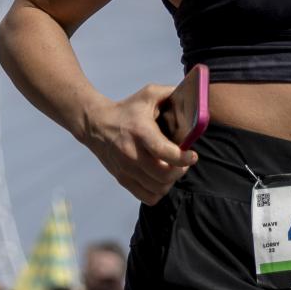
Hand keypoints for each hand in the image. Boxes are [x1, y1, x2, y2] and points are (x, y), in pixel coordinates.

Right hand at [84, 83, 197, 204]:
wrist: (96, 124)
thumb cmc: (127, 109)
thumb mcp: (148, 94)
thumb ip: (170, 93)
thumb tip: (193, 95)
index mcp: (141, 132)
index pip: (164, 152)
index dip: (183, 158)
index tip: (193, 156)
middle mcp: (132, 154)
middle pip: (164, 175)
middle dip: (180, 170)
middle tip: (184, 162)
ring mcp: (126, 169)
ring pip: (158, 188)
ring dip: (171, 181)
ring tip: (174, 169)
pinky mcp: (122, 179)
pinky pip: (147, 197)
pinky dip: (159, 191)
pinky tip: (161, 179)